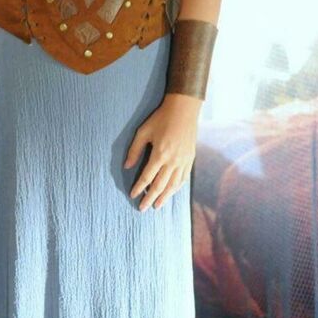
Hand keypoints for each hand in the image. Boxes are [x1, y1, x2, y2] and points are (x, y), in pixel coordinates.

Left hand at [124, 93, 201, 211]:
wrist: (184, 110)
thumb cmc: (161, 119)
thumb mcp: (143, 132)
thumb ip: (135, 150)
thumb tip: (126, 166)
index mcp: (159, 154)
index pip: (147, 177)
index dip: (138, 187)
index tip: (132, 195)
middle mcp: (172, 161)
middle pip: (159, 185)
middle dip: (150, 198)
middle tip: (142, 208)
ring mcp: (183, 161)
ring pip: (173, 185)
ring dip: (164, 197)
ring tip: (157, 206)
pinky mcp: (190, 159)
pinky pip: (183, 179)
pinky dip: (176, 188)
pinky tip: (171, 193)